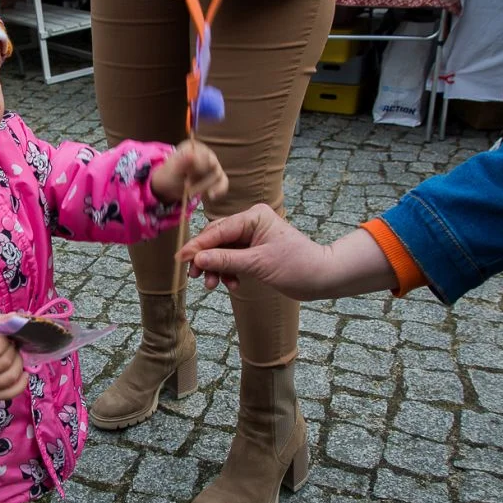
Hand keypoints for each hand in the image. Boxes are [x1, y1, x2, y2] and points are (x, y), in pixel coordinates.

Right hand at [0, 314, 28, 400]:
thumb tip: (19, 317)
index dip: (6, 340)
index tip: (5, 337)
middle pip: (6, 362)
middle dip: (14, 351)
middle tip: (12, 346)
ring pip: (11, 377)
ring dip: (19, 364)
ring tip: (16, 357)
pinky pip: (13, 393)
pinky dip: (22, 383)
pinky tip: (22, 373)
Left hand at [151, 139, 228, 203]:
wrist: (169, 187)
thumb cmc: (169, 176)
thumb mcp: (171, 171)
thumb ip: (181, 162)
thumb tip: (191, 154)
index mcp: (193, 147)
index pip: (202, 155)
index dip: (197, 168)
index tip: (187, 177)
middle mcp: (205, 154)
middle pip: (212, 165)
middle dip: (199, 180)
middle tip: (187, 189)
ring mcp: (213, 165)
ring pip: (217, 175)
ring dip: (204, 187)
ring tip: (190, 193)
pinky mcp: (217, 177)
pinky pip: (223, 182)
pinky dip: (219, 190)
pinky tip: (211, 197)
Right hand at [176, 204, 398, 300]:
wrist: (321, 278)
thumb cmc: (297, 266)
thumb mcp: (258, 263)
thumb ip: (226, 260)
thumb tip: (198, 258)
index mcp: (253, 216)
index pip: (218, 230)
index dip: (198, 246)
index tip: (181, 258)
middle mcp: (251, 223)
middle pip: (216, 239)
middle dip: (206, 259)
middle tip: (195, 276)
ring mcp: (252, 237)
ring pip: (222, 251)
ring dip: (216, 268)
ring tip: (213, 285)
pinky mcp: (253, 251)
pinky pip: (232, 259)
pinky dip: (228, 272)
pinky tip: (231, 284)